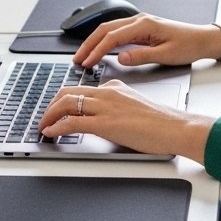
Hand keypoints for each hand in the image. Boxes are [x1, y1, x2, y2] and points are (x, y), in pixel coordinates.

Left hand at [39, 80, 213, 160]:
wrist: (176, 127)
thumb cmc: (163, 122)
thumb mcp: (136, 107)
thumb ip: (119, 108)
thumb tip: (106, 120)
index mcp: (116, 87)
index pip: (83, 89)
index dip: (65, 99)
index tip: (58, 108)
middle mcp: (108, 92)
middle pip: (69, 91)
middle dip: (52, 104)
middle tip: (45, 116)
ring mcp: (106, 107)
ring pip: (67, 103)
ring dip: (50, 115)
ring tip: (44, 126)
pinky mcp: (105, 123)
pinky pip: (73, 122)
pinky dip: (57, 127)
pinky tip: (51, 133)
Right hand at [71, 14, 220, 67]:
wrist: (203, 39)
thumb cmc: (189, 46)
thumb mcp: (166, 55)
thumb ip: (141, 56)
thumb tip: (120, 58)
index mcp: (144, 25)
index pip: (113, 37)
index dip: (97, 50)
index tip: (87, 62)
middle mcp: (140, 20)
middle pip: (105, 29)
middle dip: (89, 44)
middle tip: (77, 59)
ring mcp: (140, 23)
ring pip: (109, 29)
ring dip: (95, 41)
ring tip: (84, 56)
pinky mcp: (141, 28)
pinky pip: (117, 32)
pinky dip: (105, 40)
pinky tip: (100, 50)